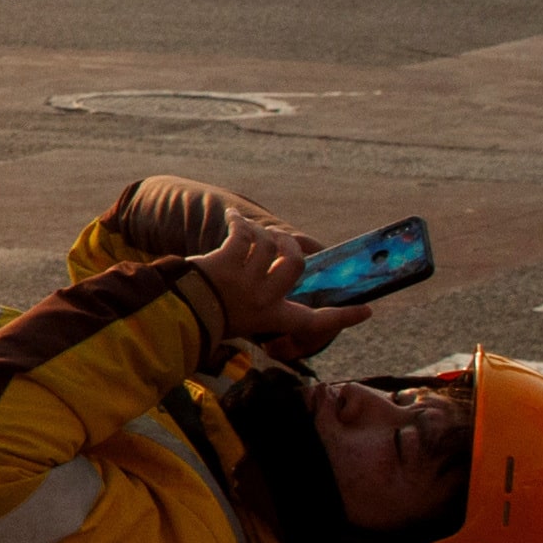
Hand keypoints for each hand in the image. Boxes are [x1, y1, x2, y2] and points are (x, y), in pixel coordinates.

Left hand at [190, 219, 345, 358]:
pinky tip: (232, 219)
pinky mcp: (225, 263)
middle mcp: (264, 301)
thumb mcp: (245, 318)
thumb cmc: (209, 315)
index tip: (367, 310)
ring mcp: (245, 282)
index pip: (314, 323)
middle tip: (281, 240)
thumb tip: (288, 270)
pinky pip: (242, 233)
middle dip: (290, 245)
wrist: (175, 313)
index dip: (343, 318)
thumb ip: (267, 302)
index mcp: (272, 319)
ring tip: (248, 230)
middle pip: (295, 263)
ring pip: (267, 243)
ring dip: (259, 231)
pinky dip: (237, 222)